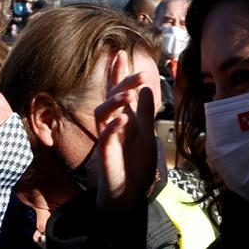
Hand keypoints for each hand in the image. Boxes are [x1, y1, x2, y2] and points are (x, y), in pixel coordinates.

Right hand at [92, 51, 157, 212]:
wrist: (128, 195)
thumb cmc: (135, 167)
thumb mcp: (147, 136)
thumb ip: (146, 114)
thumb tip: (144, 88)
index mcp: (123, 120)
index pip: (117, 92)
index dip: (117, 74)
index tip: (120, 53)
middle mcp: (112, 126)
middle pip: (110, 97)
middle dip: (122, 83)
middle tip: (139, 74)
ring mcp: (107, 140)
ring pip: (101, 114)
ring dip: (114, 102)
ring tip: (129, 95)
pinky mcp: (105, 157)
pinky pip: (104, 139)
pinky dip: (112, 129)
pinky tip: (122, 120)